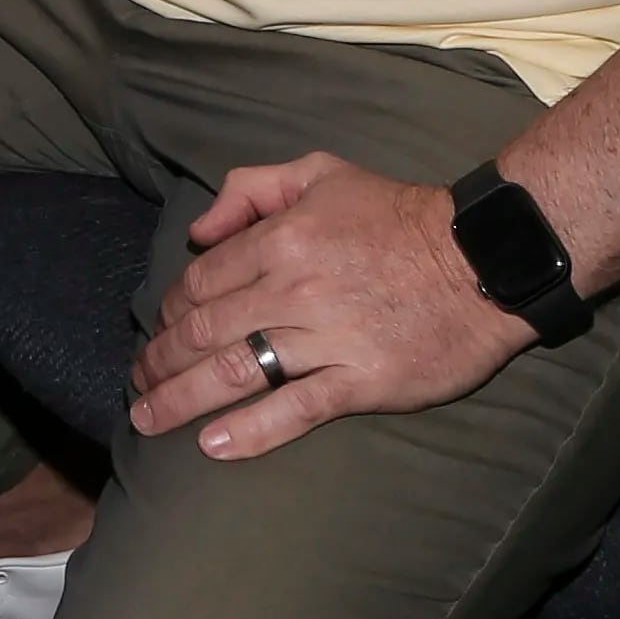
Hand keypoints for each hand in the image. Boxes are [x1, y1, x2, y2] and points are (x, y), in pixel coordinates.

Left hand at [124, 151, 533, 460]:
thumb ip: (251, 189)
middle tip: (137, 386)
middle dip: (159, 361)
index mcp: (280, 238)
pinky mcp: (361, 381)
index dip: (168, 312)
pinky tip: (212, 445)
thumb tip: (200, 231)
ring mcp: (327, 338)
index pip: (201, 282)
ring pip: (236, 370)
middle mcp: (293, 288)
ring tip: (149, 420)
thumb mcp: (320, 173)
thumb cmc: (397, 214)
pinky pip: (294, 409)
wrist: (482, 259)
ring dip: (182, 399)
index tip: (157, 332)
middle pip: (204, 330)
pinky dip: (249, 430)